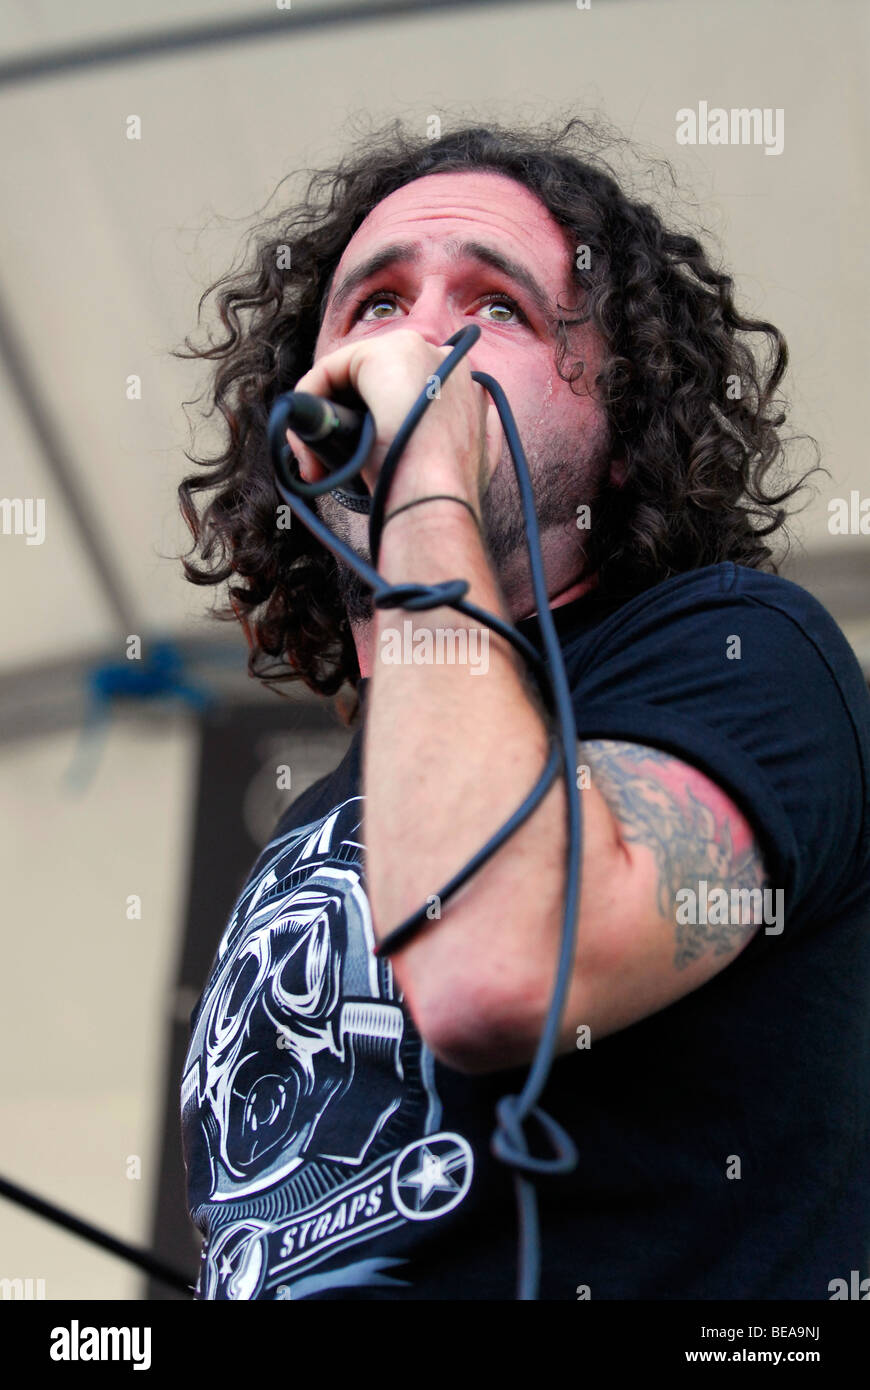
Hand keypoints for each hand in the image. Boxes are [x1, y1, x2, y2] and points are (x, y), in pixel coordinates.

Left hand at [284, 328, 501, 512]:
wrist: (438, 495)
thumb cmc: (447, 493)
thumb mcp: (473, 461)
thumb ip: (473, 439)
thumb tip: (464, 430)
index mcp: (466, 384)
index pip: (406, 393)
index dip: (377, 425)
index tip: (366, 467)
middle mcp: (443, 358)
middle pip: (374, 384)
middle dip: (347, 422)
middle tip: (329, 468)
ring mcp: (413, 350)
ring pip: (348, 379)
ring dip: (327, 418)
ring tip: (319, 465)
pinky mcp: (379, 353)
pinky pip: (328, 372)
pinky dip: (310, 403)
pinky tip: (307, 441)